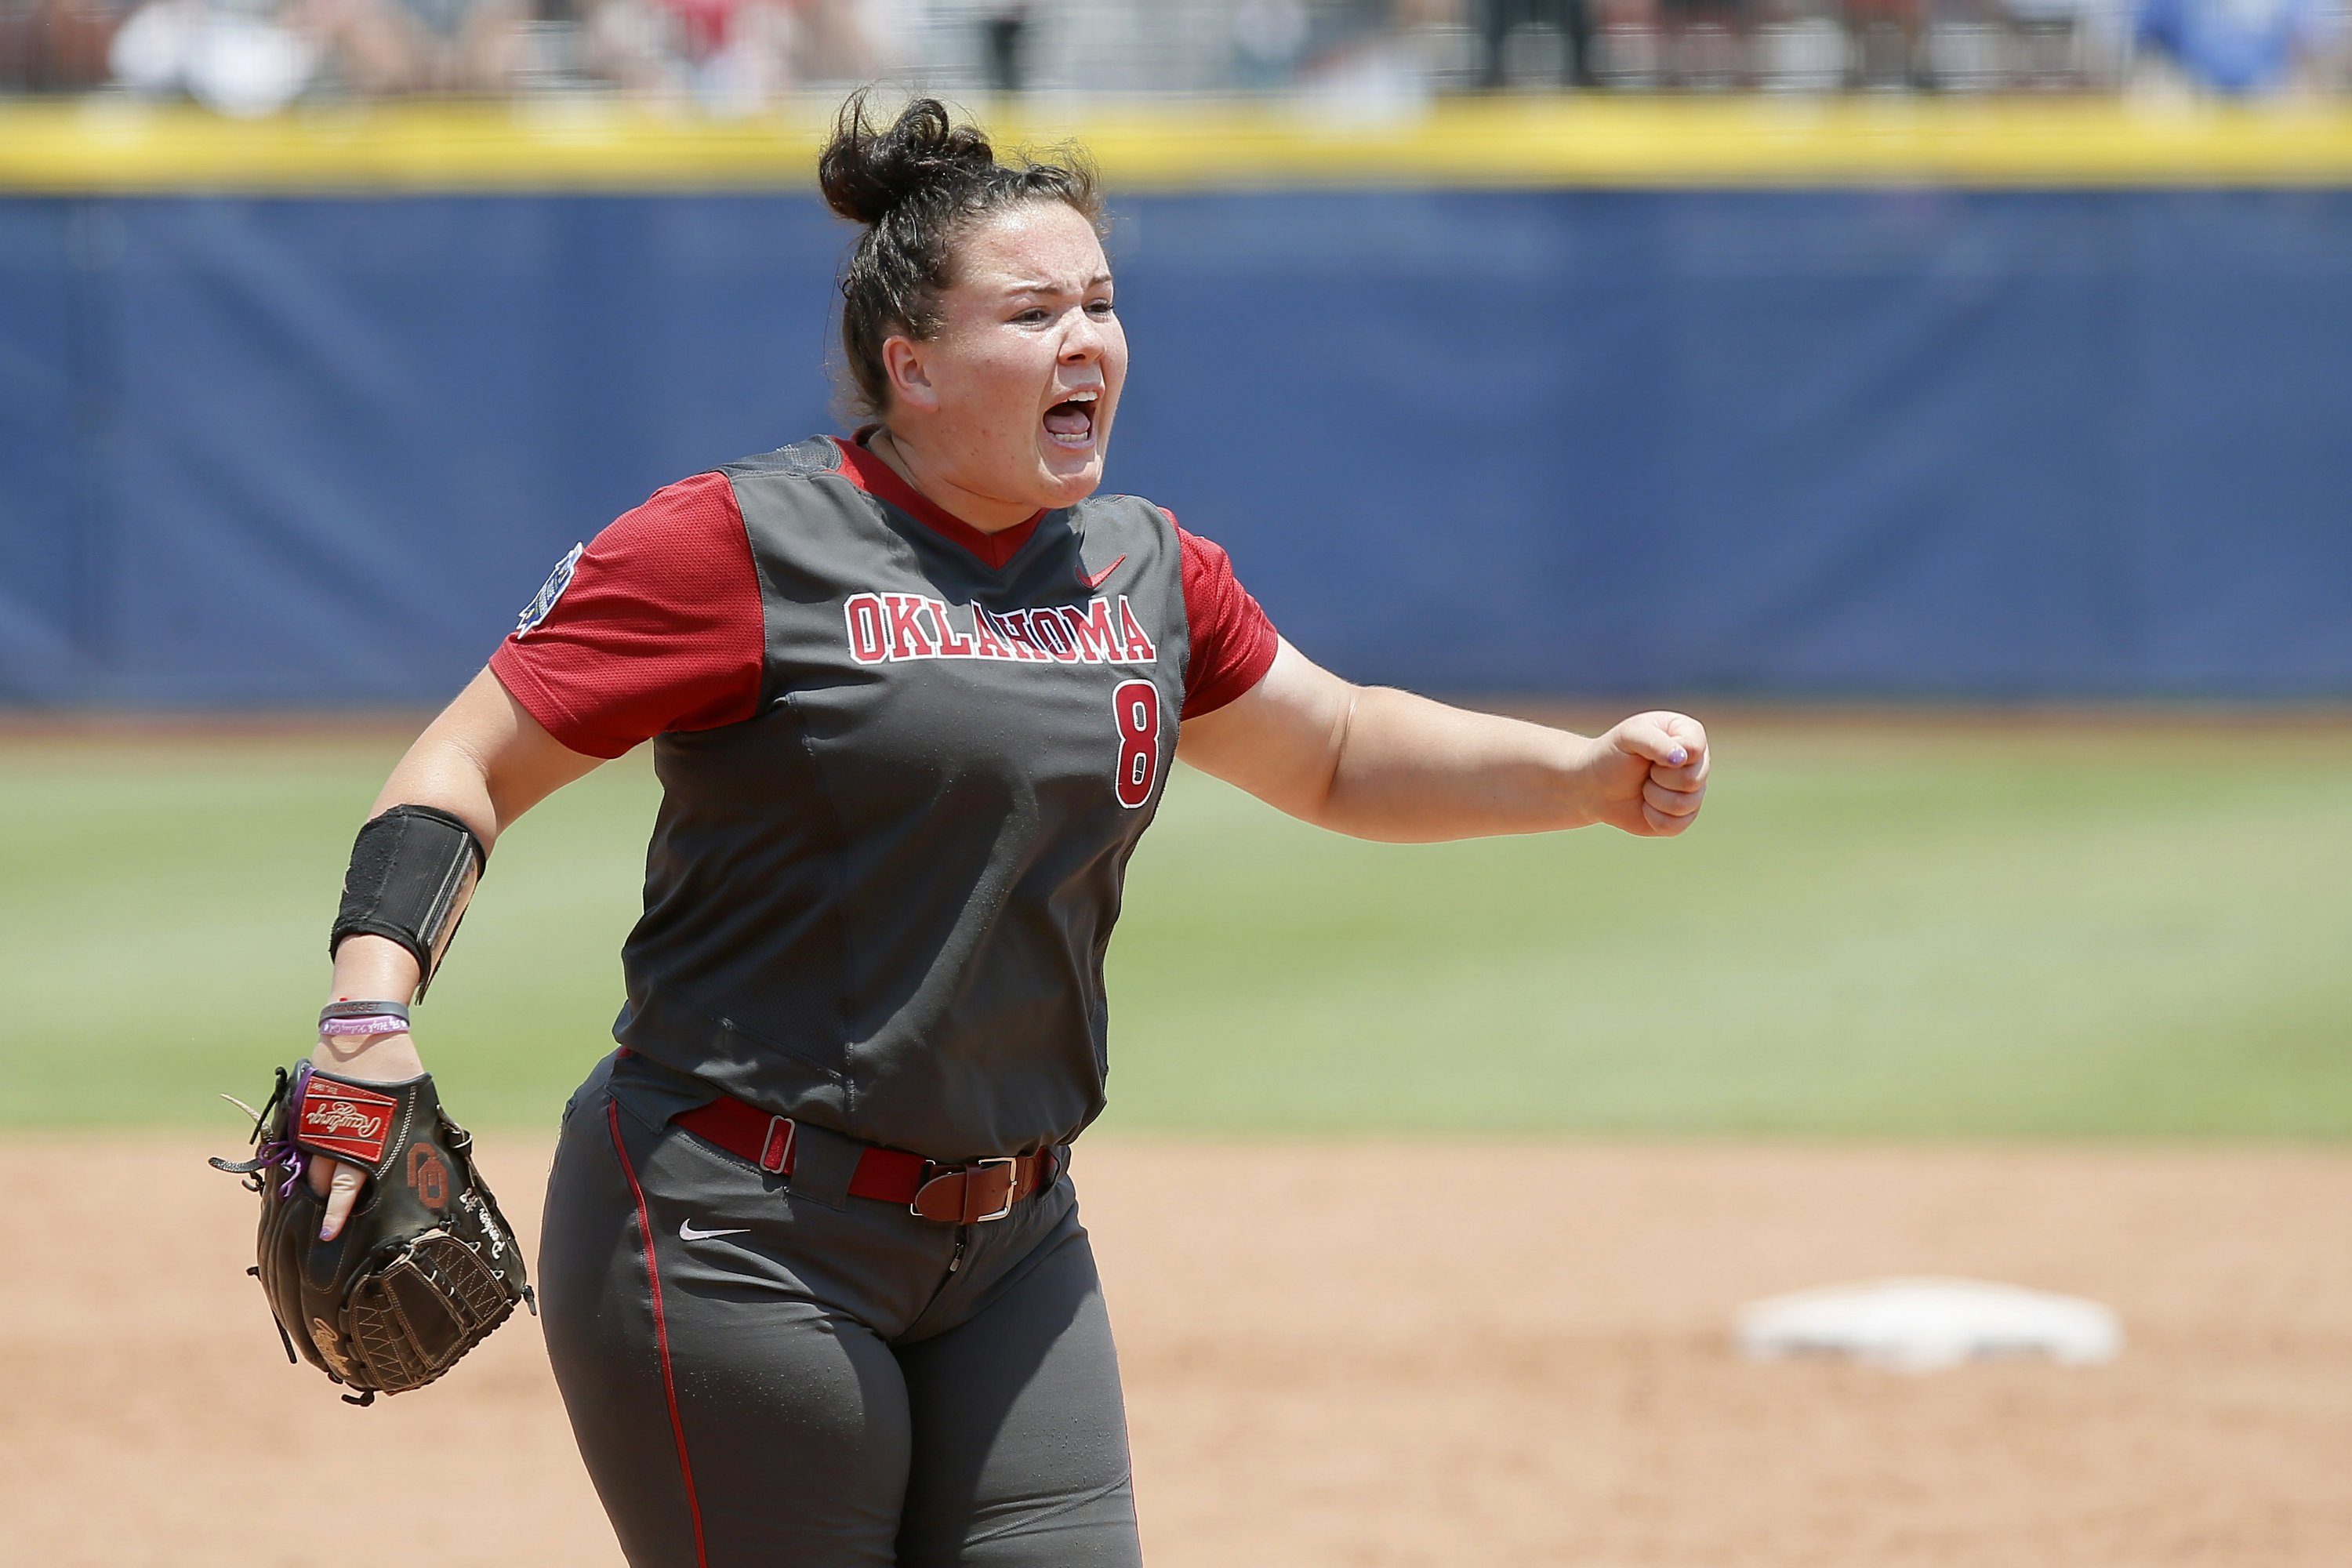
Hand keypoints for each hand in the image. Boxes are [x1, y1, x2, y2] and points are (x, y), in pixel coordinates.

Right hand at [303, 1015, 424, 1241]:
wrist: (364, 1032)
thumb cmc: (397, 1071)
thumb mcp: (410, 1107)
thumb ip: (404, 1137)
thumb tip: (424, 1164)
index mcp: (363, 1139)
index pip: (345, 1186)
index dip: (336, 1212)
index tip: (328, 1234)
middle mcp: (333, 1134)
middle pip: (320, 1180)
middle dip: (322, 1200)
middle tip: (323, 1219)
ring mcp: (314, 1121)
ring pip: (307, 1161)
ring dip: (310, 1178)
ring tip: (313, 1195)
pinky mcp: (304, 1108)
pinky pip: (300, 1139)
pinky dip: (304, 1151)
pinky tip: (307, 1160)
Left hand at [1584, 711, 1708, 835]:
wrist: (1595, 786)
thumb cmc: (1612, 755)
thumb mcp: (1628, 736)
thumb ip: (1655, 741)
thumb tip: (1681, 758)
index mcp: (1688, 733)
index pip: (1695, 749)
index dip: (1669, 756)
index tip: (1648, 754)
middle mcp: (1697, 762)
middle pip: (1693, 779)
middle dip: (1659, 778)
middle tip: (1645, 770)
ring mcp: (1693, 791)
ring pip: (1685, 804)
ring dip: (1654, 798)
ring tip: (1643, 787)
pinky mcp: (1683, 817)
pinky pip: (1676, 825)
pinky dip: (1653, 818)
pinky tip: (1645, 806)